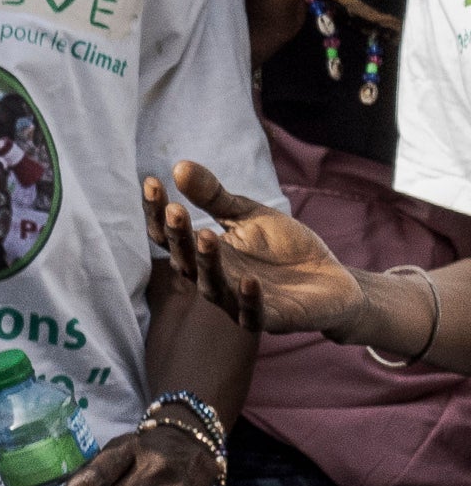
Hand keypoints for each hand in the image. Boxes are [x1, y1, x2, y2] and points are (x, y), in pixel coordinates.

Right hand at [147, 157, 368, 341]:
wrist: (333, 280)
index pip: (171, 235)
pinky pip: (253, 314)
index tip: (152, 182)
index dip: (158, 212)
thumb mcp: (249, 215)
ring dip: (207, 264)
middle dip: (178, 237)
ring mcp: (239, 302)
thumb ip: (214, 198)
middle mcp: (215, 279)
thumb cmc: (285, 248)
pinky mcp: (270, 319)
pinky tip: (249, 279)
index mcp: (206, 254)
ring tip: (205, 237)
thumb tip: (179, 166)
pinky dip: (249, 299)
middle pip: (185, 262)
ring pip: (213, 287)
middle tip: (175, 210)